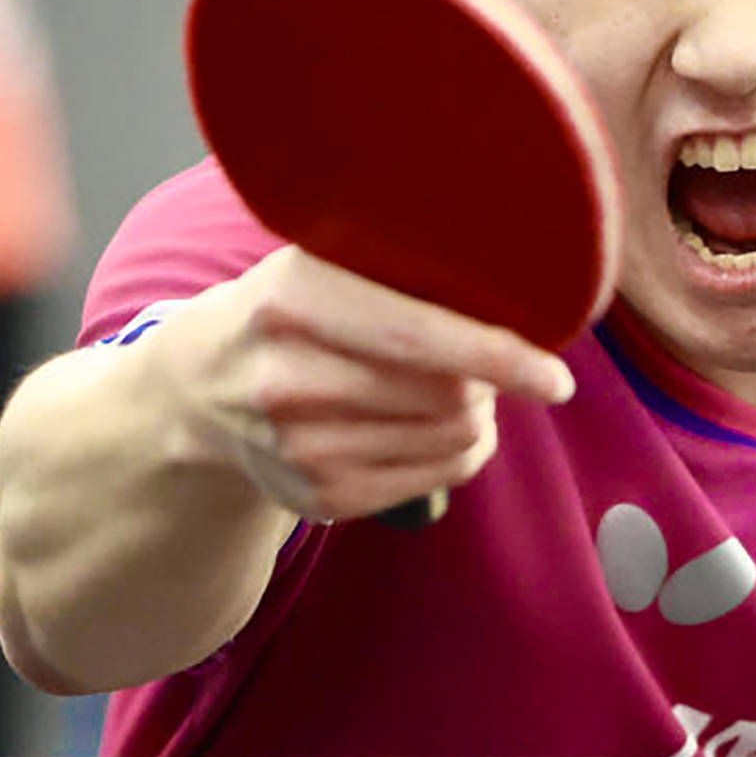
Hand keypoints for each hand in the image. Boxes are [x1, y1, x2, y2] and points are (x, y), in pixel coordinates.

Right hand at [152, 247, 575, 522]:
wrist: (199, 386)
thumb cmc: (293, 308)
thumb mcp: (322, 259)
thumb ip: (401, 261)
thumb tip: (518, 273)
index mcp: (293, 301)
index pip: (418, 337)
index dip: (498, 357)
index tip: (556, 375)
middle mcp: (288, 378)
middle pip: (447, 396)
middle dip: (489, 382)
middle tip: (486, 362)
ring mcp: (300, 447)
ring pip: (452, 440)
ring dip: (479, 415)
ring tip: (458, 388)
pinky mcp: (318, 496)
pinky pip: (439, 476)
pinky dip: (461, 450)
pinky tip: (440, 424)